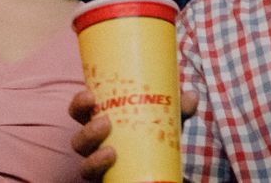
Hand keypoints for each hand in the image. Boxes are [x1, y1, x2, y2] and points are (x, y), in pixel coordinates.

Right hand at [69, 88, 199, 181]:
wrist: (160, 171)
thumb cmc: (154, 136)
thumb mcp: (165, 121)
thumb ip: (178, 109)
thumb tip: (191, 96)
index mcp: (101, 123)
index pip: (80, 113)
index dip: (79, 104)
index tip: (89, 95)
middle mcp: (96, 147)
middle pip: (78, 141)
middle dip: (87, 132)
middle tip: (105, 122)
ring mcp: (101, 168)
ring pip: (85, 167)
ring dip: (94, 160)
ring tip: (110, 152)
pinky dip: (102, 175)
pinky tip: (113, 168)